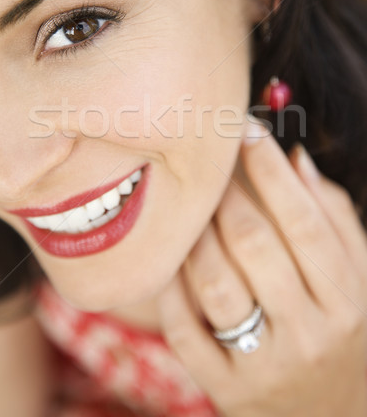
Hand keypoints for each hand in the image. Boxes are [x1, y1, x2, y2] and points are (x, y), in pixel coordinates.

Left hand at [156, 121, 366, 415]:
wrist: (332, 416)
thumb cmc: (341, 329)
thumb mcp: (359, 277)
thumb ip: (335, 217)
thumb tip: (297, 157)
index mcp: (348, 299)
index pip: (304, 220)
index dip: (270, 168)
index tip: (246, 130)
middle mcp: (310, 334)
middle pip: (253, 243)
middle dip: (226, 191)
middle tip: (212, 164)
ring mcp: (266, 366)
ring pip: (214, 282)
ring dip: (194, 233)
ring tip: (191, 207)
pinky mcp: (228, 391)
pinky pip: (185, 329)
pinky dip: (172, 285)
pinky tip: (171, 255)